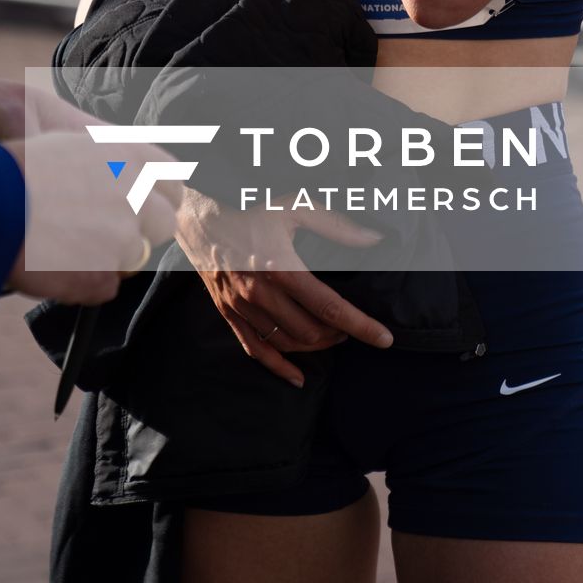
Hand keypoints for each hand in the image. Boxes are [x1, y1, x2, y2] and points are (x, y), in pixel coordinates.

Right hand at [1, 126, 182, 304]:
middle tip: (104, 231)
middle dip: (140, 231)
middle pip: (163, 224)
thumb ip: (111, 164)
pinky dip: (85, 283)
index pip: (173, 183)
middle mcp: (136, 195)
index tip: (148, 207)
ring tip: (65, 246)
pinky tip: (55, 266)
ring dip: (108, 258)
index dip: (159, 198)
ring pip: (133, 260)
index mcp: (130, 157)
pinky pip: (106, 288)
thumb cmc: (18, 170)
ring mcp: (122, 239)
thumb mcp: (73, 147)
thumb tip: (132, 185)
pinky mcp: (104, 276)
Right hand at [172, 185, 389, 388]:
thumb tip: (374, 239)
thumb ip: (338, 226)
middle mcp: (261, 294)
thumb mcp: (296, 207)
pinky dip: (279, 367)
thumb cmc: (251, 205)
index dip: (361, 326)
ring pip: (288, 343)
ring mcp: (241, 307)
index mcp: (281, 268)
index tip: (384, 339)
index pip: (330, 308)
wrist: (198, 212)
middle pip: (311, 332)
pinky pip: (256, 349)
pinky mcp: (228, 313)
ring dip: (315, 346)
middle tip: (351, 326)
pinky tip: (297, 377)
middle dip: (339, 334)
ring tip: (331, 337)